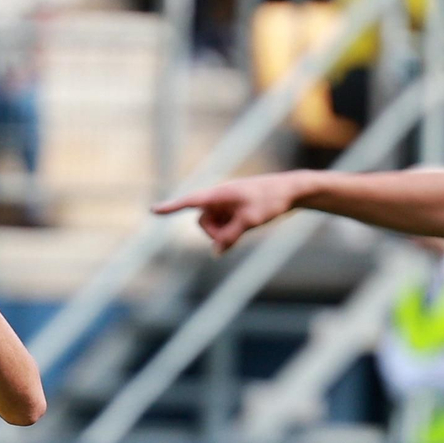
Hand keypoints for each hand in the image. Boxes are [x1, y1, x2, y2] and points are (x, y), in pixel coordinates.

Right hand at [153, 171, 309, 254]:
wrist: (290, 190)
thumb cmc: (270, 200)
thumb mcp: (250, 221)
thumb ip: (231, 237)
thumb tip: (216, 252)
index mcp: (219, 194)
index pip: (190, 202)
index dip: (171, 208)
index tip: (153, 210)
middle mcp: (218, 198)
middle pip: (202, 222)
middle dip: (215, 233)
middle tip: (238, 231)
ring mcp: (225, 204)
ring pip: (213, 226)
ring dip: (225, 232)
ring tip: (247, 224)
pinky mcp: (232, 209)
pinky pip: (223, 226)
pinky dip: (231, 230)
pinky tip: (248, 223)